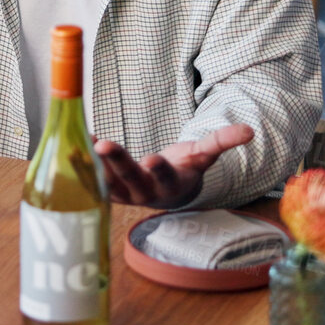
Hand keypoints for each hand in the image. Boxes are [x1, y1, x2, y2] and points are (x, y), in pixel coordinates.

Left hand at [94, 124, 253, 208]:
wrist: (168, 189)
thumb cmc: (186, 167)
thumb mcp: (203, 154)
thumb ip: (222, 141)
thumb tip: (250, 131)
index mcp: (171, 185)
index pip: (165, 178)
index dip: (159, 169)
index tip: (151, 159)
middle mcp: (146, 193)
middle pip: (131, 179)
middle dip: (118, 162)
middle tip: (104, 145)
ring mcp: (125, 194)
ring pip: (107, 181)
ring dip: (93, 165)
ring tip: (81, 145)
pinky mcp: (109, 190)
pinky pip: (94, 177)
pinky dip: (82, 163)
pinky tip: (73, 144)